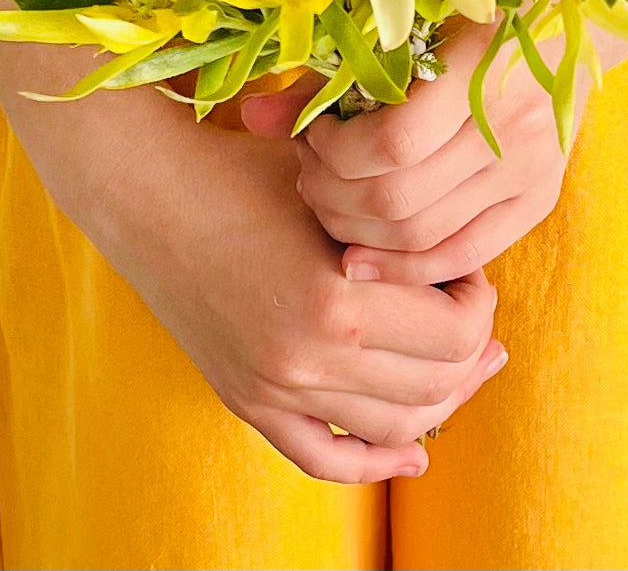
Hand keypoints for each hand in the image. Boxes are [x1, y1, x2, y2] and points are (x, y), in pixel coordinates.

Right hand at [35, 82, 506, 481]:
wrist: (149, 191)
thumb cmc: (246, 167)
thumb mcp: (334, 186)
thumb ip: (398, 230)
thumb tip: (467, 264)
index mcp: (335, 300)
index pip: (455, 334)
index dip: (478, 299)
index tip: (467, 267)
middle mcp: (307, 361)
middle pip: (434, 387)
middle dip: (469, 347)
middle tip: (471, 309)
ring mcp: (274, 390)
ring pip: (392, 427)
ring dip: (440, 400)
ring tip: (460, 365)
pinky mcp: (247, 401)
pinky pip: (325, 460)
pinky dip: (376, 461)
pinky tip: (411, 451)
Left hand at [242, 22, 588, 284]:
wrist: (568, 20)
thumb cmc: (471, 8)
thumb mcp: (405, 24)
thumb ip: (332, 74)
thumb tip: (248, 116)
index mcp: (482, 63)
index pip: (393, 144)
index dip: (335, 154)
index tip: (312, 137)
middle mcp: (515, 124)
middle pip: (400, 200)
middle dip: (335, 197)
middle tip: (310, 175)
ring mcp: (533, 168)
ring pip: (425, 236)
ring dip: (360, 231)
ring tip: (332, 201)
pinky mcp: (541, 198)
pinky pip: (463, 253)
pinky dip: (405, 266)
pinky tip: (362, 257)